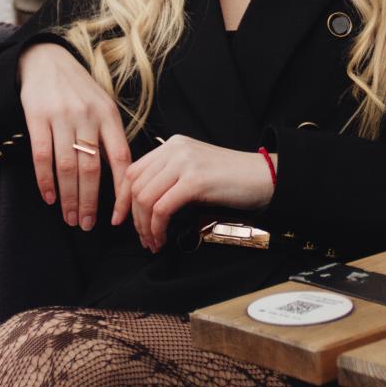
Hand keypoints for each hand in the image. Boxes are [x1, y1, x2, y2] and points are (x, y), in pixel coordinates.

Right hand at [17, 42, 130, 228]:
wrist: (46, 60)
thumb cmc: (79, 90)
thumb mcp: (102, 106)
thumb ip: (110, 137)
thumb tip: (121, 177)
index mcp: (109, 115)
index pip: (121, 157)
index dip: (122, 189)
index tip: (120, 215)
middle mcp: (88, 116)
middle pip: (91, 167)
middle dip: (90, 200)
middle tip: (87, 225)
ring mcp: (62, 116)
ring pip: (67, 166)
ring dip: (69, 196)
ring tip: (70, 218)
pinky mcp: (37, 117)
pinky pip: (42, 155)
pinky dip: (45, 180)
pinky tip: (49, 197)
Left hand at [121, 136, 274, 250]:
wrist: (264, 177)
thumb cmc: (232, 179)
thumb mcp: (194, 170)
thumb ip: (170, 177)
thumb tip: (143, 204)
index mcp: (173, 145)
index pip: (134, 170)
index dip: (122, 198)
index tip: (121, 219)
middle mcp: (175, 149)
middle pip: (135, 185)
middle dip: (133, 217)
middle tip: (142, 238)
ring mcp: (185, 163)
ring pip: (145, 198)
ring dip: (145, 226)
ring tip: (153, 241)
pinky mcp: (195, 180)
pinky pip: (162, 208)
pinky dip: (157, 227)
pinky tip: (163, 238)